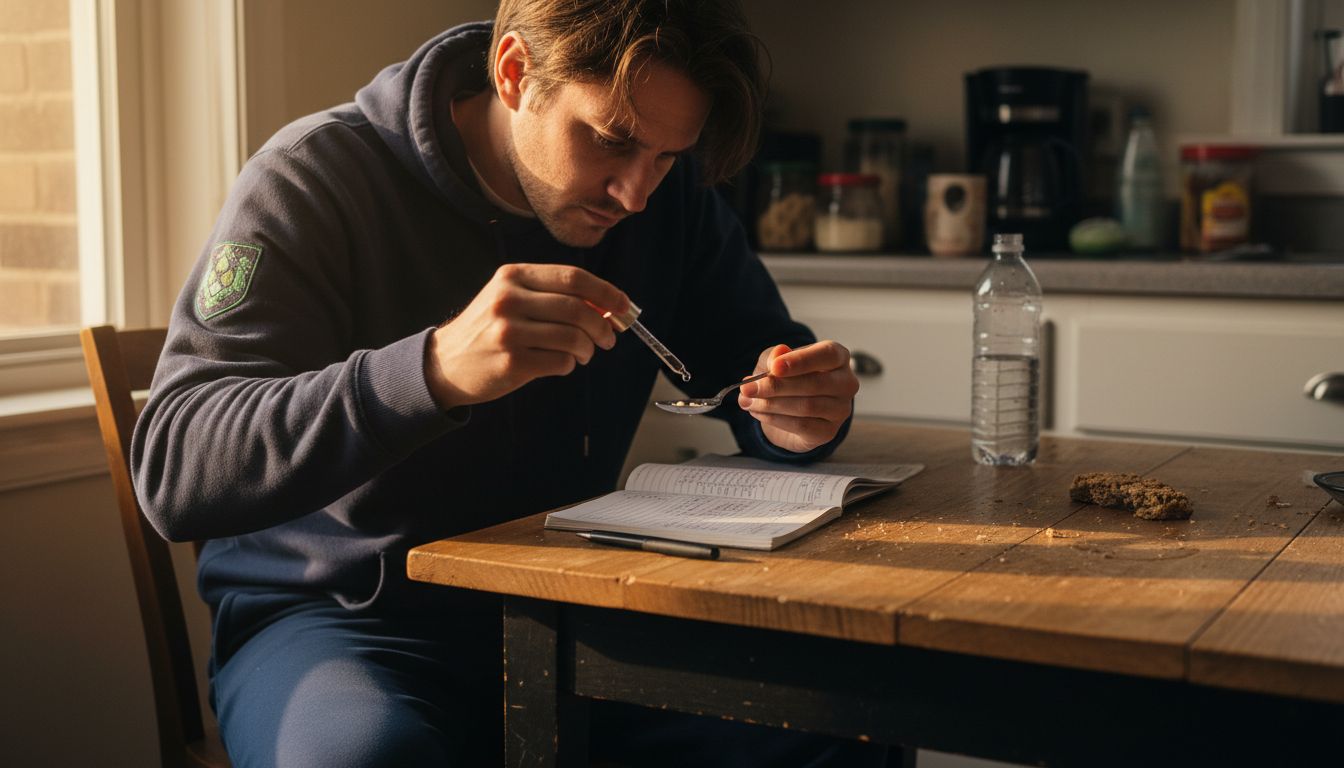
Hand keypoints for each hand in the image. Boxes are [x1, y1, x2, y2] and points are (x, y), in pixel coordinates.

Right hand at [424, 264, 627, 408]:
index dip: (605, 292)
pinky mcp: (512, 361)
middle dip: (603, 325)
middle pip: (577, 307)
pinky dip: (569, 365)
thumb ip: (553, 296)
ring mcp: (509, 331)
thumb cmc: (488, 330)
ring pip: (573, 337)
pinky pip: (561, 362)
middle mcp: (509, 299)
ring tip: (583, 354)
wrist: (446, 362)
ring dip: (587, 349)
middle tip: (609, 338)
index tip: (624, 306)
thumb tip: (606, 307)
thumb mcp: (511, 298)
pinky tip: (560, 364)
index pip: (573, 277)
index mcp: (513, 276)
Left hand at [738, 341, 858, 452]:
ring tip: (748, 401)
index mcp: (838, 357)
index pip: (827, 354)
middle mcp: (846, 383)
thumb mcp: (777, 362)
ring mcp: (841, 409)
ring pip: (806, 406)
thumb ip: (775, 357)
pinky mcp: (829, 431)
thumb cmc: (789, 378)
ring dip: (771, 404)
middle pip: (815, 384)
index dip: (801, 360)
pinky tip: (758, 412)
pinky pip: (801, 425)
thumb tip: (778, 354)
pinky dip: (775, 419)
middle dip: (777, 386)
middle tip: (748, 388)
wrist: (791, 410)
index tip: (775, 367)